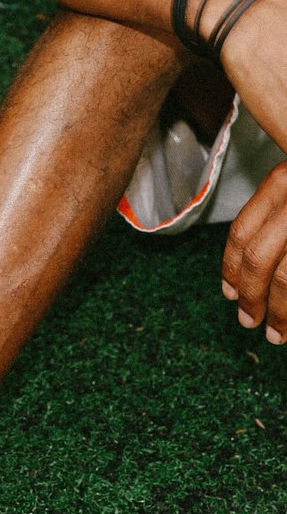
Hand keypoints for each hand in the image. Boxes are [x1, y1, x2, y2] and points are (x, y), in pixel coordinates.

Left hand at [221, 162, 286, 344]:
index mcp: (284, 180)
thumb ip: (275, 219)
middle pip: (262, 259)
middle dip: (253, 297)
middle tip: (249, 322)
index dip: (231, 269)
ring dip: (283, 311)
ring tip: (280, 333)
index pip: (243, 232)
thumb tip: (242, 276)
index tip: (230, 294)